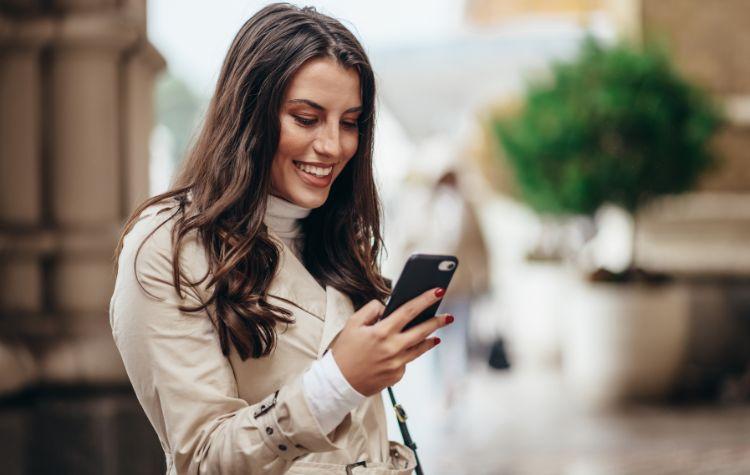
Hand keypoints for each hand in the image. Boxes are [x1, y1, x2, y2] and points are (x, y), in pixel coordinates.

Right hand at [329, 288, 453, 395]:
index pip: (409, 310)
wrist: (338, 383)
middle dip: (437, 321)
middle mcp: (393, 348)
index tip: (439, 291)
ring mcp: (397, 364)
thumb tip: (386, 307)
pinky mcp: (397, 376)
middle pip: (422, 330)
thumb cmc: (344, 352)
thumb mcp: (352, 324)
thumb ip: (371, 310)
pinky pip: (407, 361)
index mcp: (382, 332)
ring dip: (431, 338)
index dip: (426, 299)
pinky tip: (406, 350)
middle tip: (448, 316)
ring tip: (437, 332)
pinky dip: (407, 353)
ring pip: (420, 348)